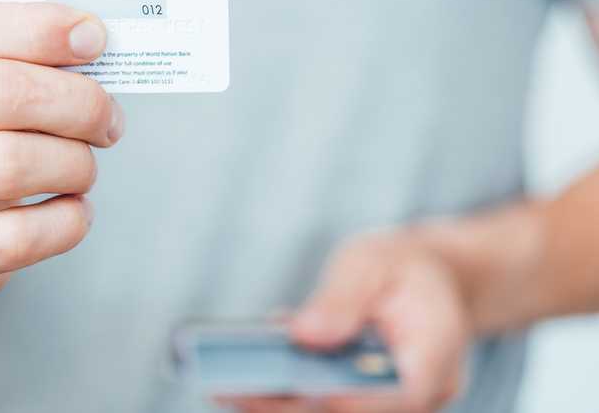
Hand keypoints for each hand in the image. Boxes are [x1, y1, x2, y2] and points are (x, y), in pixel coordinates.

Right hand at [0, 0, 122, 304]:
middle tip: (108, 119)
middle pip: (0, 93)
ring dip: (74, 163)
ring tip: (84, 167)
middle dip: (78, 102)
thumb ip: (17, 51)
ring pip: (11, 164)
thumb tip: (89, 40)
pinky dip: (67, 221)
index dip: (38, 28)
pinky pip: (18, 237)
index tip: (94, 37)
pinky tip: (73, 209)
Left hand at [220, 233, 470, 412]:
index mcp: (435, 358)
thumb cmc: (402, 265)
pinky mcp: (364, 403)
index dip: (344, 400)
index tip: (292, 390)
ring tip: (224, 387)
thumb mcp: (372, 261)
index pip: (396, 397)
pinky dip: (287, 392)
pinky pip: (326, 403)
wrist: (431, 277)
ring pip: (335, 412)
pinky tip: (244, 375)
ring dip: (280, 404)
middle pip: (353, 412)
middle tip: (230, 390)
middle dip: (290, 405)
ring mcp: (392, 405)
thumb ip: (342, 297)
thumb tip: (302, 336)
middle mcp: (420, 395)